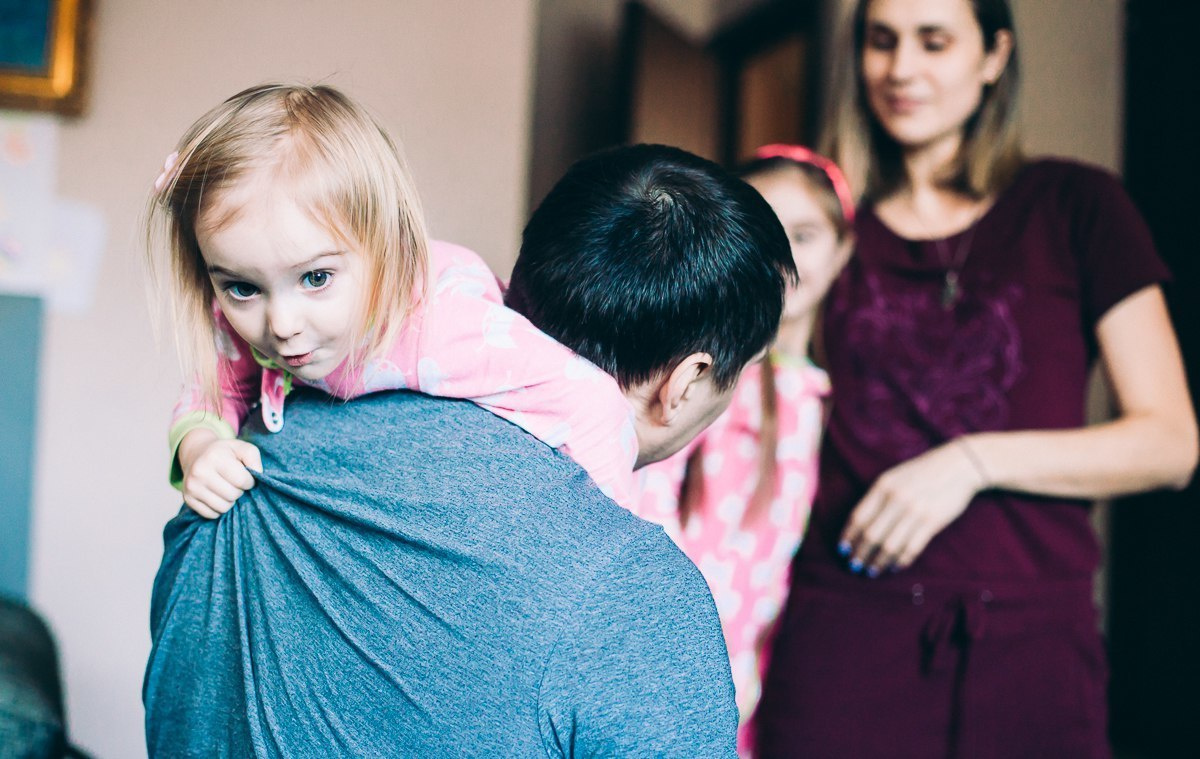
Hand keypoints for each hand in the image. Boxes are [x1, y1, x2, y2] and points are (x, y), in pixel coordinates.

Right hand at [178, 429, 262, 518]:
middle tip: (235, 483)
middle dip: (239, 491)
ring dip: (230, 501)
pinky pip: (211, 514)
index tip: (246, 477)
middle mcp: (199, 471)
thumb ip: (254, 459)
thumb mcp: (242, 448)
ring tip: (227, 489)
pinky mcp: (188, 499)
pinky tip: (217, 496)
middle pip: (232, 495)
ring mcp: (191, 486)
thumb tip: (257, 475)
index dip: (249, 481)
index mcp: (215, 457)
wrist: (197, 454)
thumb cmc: (225, 453)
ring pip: (223, 507)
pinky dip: (218, 509)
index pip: (242, 480)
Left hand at [839, 439, 987, 575]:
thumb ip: (877, 497)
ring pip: (890, 545)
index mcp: (882, 486)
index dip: (848, 536)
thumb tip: (858, 526)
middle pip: (871, 534)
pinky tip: (894, 566)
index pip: (858, 516)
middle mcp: (895, 499)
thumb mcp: (893, 477)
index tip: (842, 550)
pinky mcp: (932, 522)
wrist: (958, 466)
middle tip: (854, 566)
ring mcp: (914, 511)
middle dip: (860, 554)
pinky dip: (901, 560)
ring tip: (872, 571)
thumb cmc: (921, 473)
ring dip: (878, 562)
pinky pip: (912, 548)